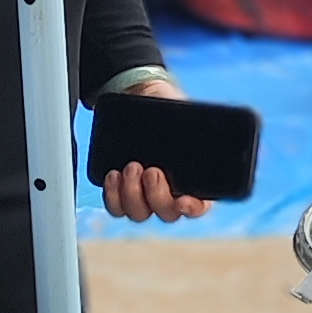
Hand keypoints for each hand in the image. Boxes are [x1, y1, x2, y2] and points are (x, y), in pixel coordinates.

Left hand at [98, 76, 211, 228]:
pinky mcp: (121, 192)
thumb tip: (193, 133)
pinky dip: (113, 195)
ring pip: (139, 213)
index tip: (183, 201)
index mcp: (195, 181)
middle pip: (166, 213)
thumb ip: (191, 131)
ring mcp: (144, 196)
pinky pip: (116, 207)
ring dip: (132, 194)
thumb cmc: (170, 110)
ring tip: (130, 166)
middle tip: (151, 170)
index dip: (192, 209)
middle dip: (157, 195)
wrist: (142, 99)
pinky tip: (113, 175)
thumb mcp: (185, 116)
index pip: (199, 206)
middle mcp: (170, 195)